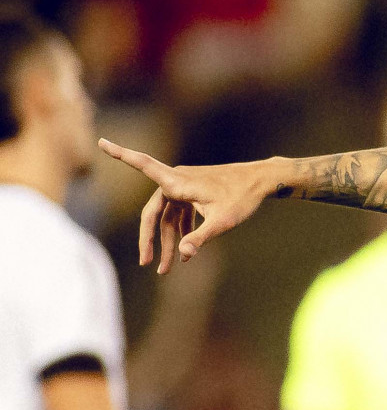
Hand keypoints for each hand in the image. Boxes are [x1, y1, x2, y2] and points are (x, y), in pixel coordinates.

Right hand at [98, 139, 278, 272]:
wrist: (262, 181)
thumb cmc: (243, 198)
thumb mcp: (223, 221)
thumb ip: (202, 237)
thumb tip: (185, 254)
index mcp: (179, 182)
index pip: (143, 164)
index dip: (121, 154)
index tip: (101, 141)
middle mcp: (178, 181)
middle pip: (153, 212)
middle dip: (149, 239)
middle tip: (146, 263)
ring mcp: (185, 187)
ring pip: (167, 217)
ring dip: (168, 241)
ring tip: (168, 268)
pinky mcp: (193, 192)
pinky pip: (179, 214)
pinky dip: (181, 231)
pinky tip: (185, 252)